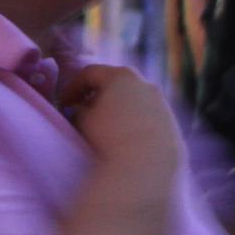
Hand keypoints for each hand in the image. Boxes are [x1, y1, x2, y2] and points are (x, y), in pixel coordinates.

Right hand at [61, 64, 180, 175]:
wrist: (149, 162)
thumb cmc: (110, 137)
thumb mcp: (84, 120)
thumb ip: (79, 110)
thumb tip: (82, 110)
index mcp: (120, 76)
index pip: (90, 73)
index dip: (73, 86)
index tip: (64, 103)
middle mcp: (144, 83)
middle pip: (115, 83)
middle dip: (97, 96)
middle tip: (83, 112)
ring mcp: (161, 101)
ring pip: (133, 100)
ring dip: (116, 109)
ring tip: (104, 128)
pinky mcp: (171, 121)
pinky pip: (146, 116)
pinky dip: (133, 121)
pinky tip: (124, 138)